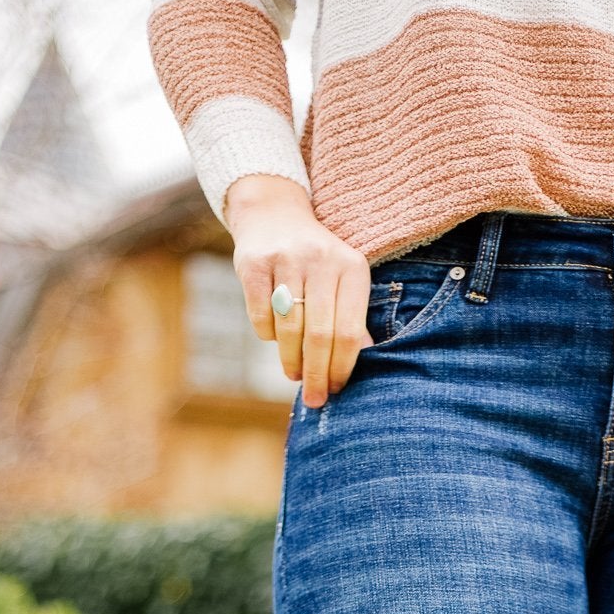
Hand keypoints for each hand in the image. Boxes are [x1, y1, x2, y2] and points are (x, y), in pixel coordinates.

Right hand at [226, 175, 372, 408]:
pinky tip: (275, 338)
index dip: (341, 368)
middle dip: (317, 374)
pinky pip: (261, 317)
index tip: (336, 389)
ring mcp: (285, 259)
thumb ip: (353, 316)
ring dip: (291, 361)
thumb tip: (360, 360)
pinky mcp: (253, 264)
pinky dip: (268, 335)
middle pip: (319, 335)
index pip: (349, 331)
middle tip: (315, 399)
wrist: (274, 214)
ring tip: (295, 374)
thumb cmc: (317, 262)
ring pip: (289, 329)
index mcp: (352, 266)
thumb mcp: (343, 279)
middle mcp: (321, 260)